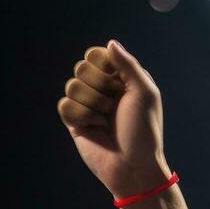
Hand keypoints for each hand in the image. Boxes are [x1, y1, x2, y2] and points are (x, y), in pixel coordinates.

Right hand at [56, 40, 170, 198]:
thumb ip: (128, 65)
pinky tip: (95, 129)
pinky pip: (64, 105)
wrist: (132, 165)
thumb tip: (110, 43)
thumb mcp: (145, 93)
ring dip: (92, 105)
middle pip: (82, 68)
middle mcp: (102, 89)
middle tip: (115, 107)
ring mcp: (87, 104)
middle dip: (100, 88)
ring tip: (107, 121)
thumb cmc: (144, 130)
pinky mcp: (74, 120)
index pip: (97, 54)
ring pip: (72, 86)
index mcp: (120, 79)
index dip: (103, 65)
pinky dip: (81, 117)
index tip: (117, 81)